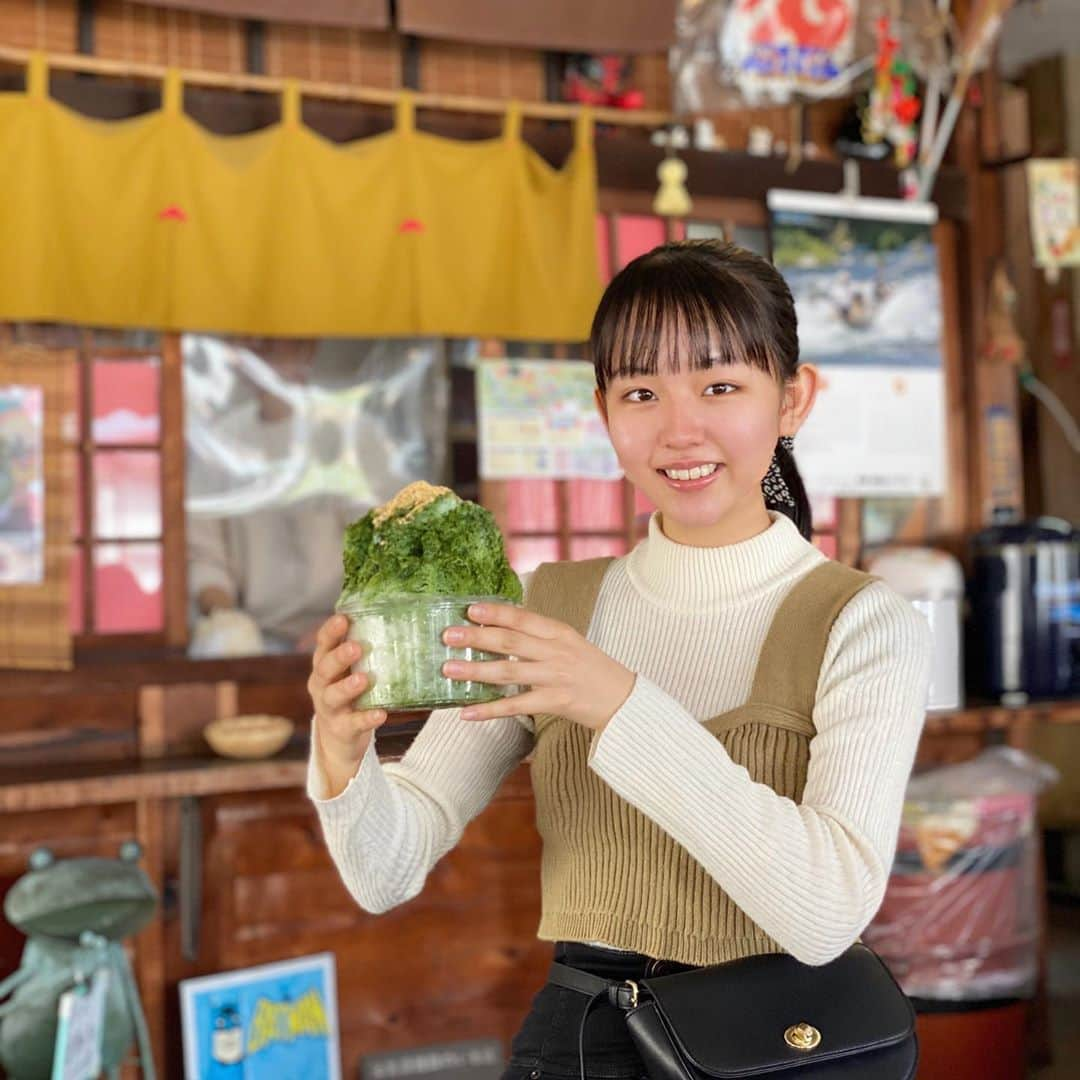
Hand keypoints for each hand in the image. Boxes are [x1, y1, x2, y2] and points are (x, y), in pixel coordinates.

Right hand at [307, 614, 386, 792]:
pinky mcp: (342, 729)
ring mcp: (329, 708)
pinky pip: (353, 724)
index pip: (323, 644)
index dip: (331, 631)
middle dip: (339, 657)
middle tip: (356, 647)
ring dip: (348, 687)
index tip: (343, 618)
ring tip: (363, 679)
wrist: (338, 737)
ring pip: (333, 696)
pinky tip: (380, 714)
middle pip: (325, 668)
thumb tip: (399, 620)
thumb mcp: (350, 671)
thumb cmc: (350, 693)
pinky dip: (366, 719)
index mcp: (324, 665)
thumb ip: (365, 652)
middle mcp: (322, 685)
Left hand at [440, 603, 634, 731]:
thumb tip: (502, 627)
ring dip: (475, 670)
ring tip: (449, 668)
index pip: (522, 618)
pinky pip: (516, 706)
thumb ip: (540, 636)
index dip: (495, 613)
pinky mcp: (555, 703)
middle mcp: (556, 651)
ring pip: (508, 672)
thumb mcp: (570, 643)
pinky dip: (490, 710)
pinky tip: (467, 712)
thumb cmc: (593, 669)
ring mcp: (555, 677)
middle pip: (510, 641)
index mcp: (559, 632)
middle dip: (476, 637)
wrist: (624, 699)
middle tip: (448, 636)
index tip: (470, 609)